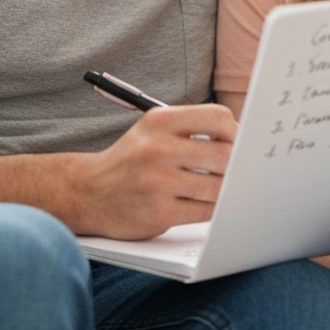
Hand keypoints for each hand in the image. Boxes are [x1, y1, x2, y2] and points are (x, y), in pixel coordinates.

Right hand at [74, 103, 236, 239]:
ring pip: (217, 187)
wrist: (88, 192)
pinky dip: (213, 210)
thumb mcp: (152, 131)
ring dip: (226, 191)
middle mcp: (157, 148)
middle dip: (237, 166)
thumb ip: (190, 130)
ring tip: (223, 189)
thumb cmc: (131, 160)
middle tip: (240, 171)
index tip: (237, 144)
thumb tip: (241, 141)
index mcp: (160, 121)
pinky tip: (208, 204)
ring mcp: (157, 182)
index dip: (235, 133)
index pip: (218, 118)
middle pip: (223, 155)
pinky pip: (204, 211)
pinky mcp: (158, 212)